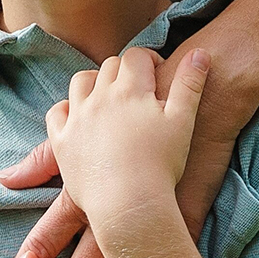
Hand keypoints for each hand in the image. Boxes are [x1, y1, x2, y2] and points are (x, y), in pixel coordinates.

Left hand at [0, 41, 254, 257]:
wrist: (204, 84)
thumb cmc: (142, 103)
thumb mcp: (92, 128)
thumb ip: (48, 157)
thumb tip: (5, 178)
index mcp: (94, 180)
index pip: (59, 226)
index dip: (39, 257)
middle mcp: (120, 197)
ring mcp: (157, 211)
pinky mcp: (188, 217)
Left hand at [48, 47, 207, 247]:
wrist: (130, 205)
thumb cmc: (162, 166)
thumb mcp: (183, 122)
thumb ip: (190, 84)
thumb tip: (201, 52)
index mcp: (130, 89)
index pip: (136, 57)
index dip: (148, 59)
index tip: (157, 70)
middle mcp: (100, 97)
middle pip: (109, 67)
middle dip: (124, 71)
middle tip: (138, 87)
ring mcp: (78, 118)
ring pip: (81, 82)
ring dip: (94, 82)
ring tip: (108, 97)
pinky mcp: (62, 141)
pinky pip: (57, 113)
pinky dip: (66, 109)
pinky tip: (78, 116)